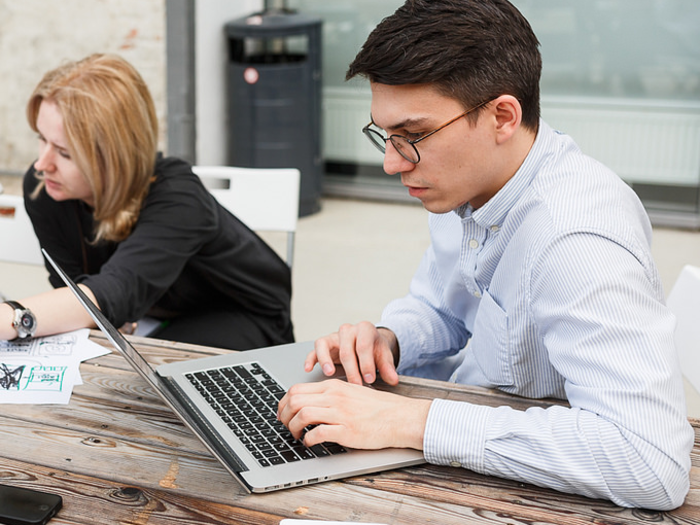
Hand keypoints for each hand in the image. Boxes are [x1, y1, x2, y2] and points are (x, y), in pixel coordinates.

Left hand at [277, 378, 430, 449]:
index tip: (282, 414)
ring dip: (294, 428)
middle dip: (284, 416)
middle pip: (295, 401)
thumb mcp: (351, 391)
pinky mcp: (346, 430)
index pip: (297, 389)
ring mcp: (340, 413)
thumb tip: (310, 402)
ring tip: (297, 436)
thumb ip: (331, 394)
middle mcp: (334, 396)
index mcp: (333, 386)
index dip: (283, 403)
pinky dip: (309, 440)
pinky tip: (310, 443)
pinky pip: (318, 433)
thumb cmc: (378, 407)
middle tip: (286, 426)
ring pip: (303, 415)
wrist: (399, 416)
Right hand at [307, 322, 398, 385]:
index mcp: (365, 329)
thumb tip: (393, 380)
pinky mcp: (324, 345)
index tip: (369, 379)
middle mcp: (348, 330)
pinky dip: (311, 359)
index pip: (364, 345)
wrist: (368, 344)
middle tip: (355, 384)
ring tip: (329, 373)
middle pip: (346, 347)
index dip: (366, 363)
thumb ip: (388, 368)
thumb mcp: (384, 357)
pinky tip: (309, 369)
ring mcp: (334, 337)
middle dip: (351, 369)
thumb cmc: (374, 350)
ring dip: (326, 359)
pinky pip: (314, 349)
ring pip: (325, 343)